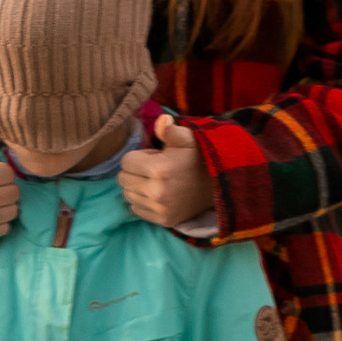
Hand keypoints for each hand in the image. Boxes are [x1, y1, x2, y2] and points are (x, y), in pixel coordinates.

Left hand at [118, 110, 214, 228]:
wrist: (218, 185)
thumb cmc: (199, 158)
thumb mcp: (188, 139)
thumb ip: (170, 130)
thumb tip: (161, 119)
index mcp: (159, 170)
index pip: (125, 162)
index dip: (137, 156)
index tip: (153, 157)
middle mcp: (157, 192)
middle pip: (123, 179)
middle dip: (134, 171)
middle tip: (152, 169)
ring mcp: (159, 209)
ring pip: (127, 195)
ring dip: (136, 187)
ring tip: (155, 182)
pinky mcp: (163, 220)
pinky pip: (135, 210)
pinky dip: (141, 201)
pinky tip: (156, 194)